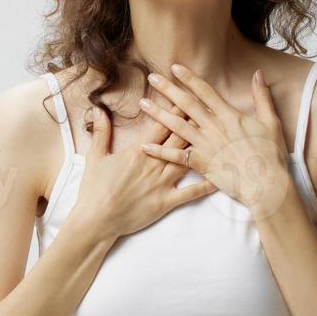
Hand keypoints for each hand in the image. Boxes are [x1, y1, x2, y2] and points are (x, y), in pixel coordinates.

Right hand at [70, 89, 218, 239]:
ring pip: (187, 159)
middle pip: (179, 137)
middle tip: (209, 108)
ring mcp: (162, 183)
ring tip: (219, 134)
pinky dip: (207, 185)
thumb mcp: (95, 156)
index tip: (186, 96)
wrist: (96, 219)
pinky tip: (221, 176)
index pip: (161, 125)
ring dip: (203, 146)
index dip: (175, 109)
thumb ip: (101, 132)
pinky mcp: (166, 202)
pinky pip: (191, 193)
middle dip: (194, 121)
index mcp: (139, 151)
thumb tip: (99, 110)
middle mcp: (154, 163)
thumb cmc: (94, 189)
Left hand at [137, 63, 294, 220]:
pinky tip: (144, 145)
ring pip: (176, 126)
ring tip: (142, 104)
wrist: (266, 183)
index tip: (174, 67)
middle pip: (186, 104)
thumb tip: (259, 74)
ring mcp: (205, 145)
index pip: (204, 91)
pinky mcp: (200, 164)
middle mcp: (213, 127)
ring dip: (158, 114)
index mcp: (229, 115)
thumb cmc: (270, 154)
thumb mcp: (270, 121)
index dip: (189, 78)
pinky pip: (175, 156)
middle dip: (168, 89)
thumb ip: (262, 96)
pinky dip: (159, 151)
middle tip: (152, 77)